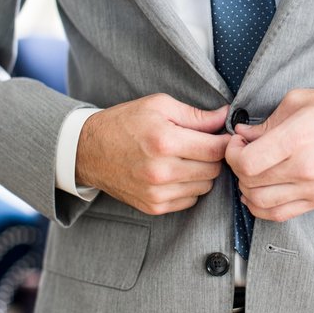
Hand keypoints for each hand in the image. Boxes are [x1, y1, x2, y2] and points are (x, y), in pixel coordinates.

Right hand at [76, 94, 229, 214]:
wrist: (86, 151)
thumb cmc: (125, 123)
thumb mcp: (159, 106)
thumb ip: (196, 114)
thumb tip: (226, 116)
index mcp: (165, 141)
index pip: (217, 149)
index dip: (225, 141)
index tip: (223, 136)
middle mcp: (161, 171)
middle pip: (214, 169)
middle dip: (214, 157)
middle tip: (203, 146)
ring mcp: (156, 192)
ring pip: (205, 186)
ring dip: (203, 173)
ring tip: (187, 159)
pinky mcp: (153, 206)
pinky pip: (190, 200)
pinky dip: (189, 188)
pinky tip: (176, 173)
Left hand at [225, 88, 313, 221]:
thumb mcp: (301, 101)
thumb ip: (267, 120)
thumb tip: (244, 134)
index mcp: (297, 139)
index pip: (246, 162)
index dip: (232, 153)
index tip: (238, 142)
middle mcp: (303, 168)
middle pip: (249, 182)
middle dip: (238, 167)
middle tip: (245, 153)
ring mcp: (312, 188)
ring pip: (259, 202)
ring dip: (247, 188)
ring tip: (253, 172)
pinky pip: (279, 214)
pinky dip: (261, 207)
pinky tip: (261, 192)